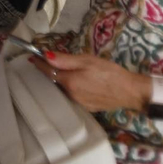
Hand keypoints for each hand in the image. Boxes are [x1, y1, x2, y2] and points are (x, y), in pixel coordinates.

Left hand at [30, 52, 146, 112]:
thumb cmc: (110, 73)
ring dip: (62, 81)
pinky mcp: (87, 108)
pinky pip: (74, 96)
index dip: (39, 64)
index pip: (48, 72)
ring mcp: (78, 104)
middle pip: (56, 81)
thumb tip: (45, 55)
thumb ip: (65, 60)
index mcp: (69, 82)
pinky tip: (80, 84)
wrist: (130, 92)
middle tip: (50, 62)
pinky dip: (72, 89)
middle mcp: (70, 95)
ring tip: (67, 72)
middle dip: (52, 72)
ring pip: (64, 90)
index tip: (32, 57)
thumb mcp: (88, 61)